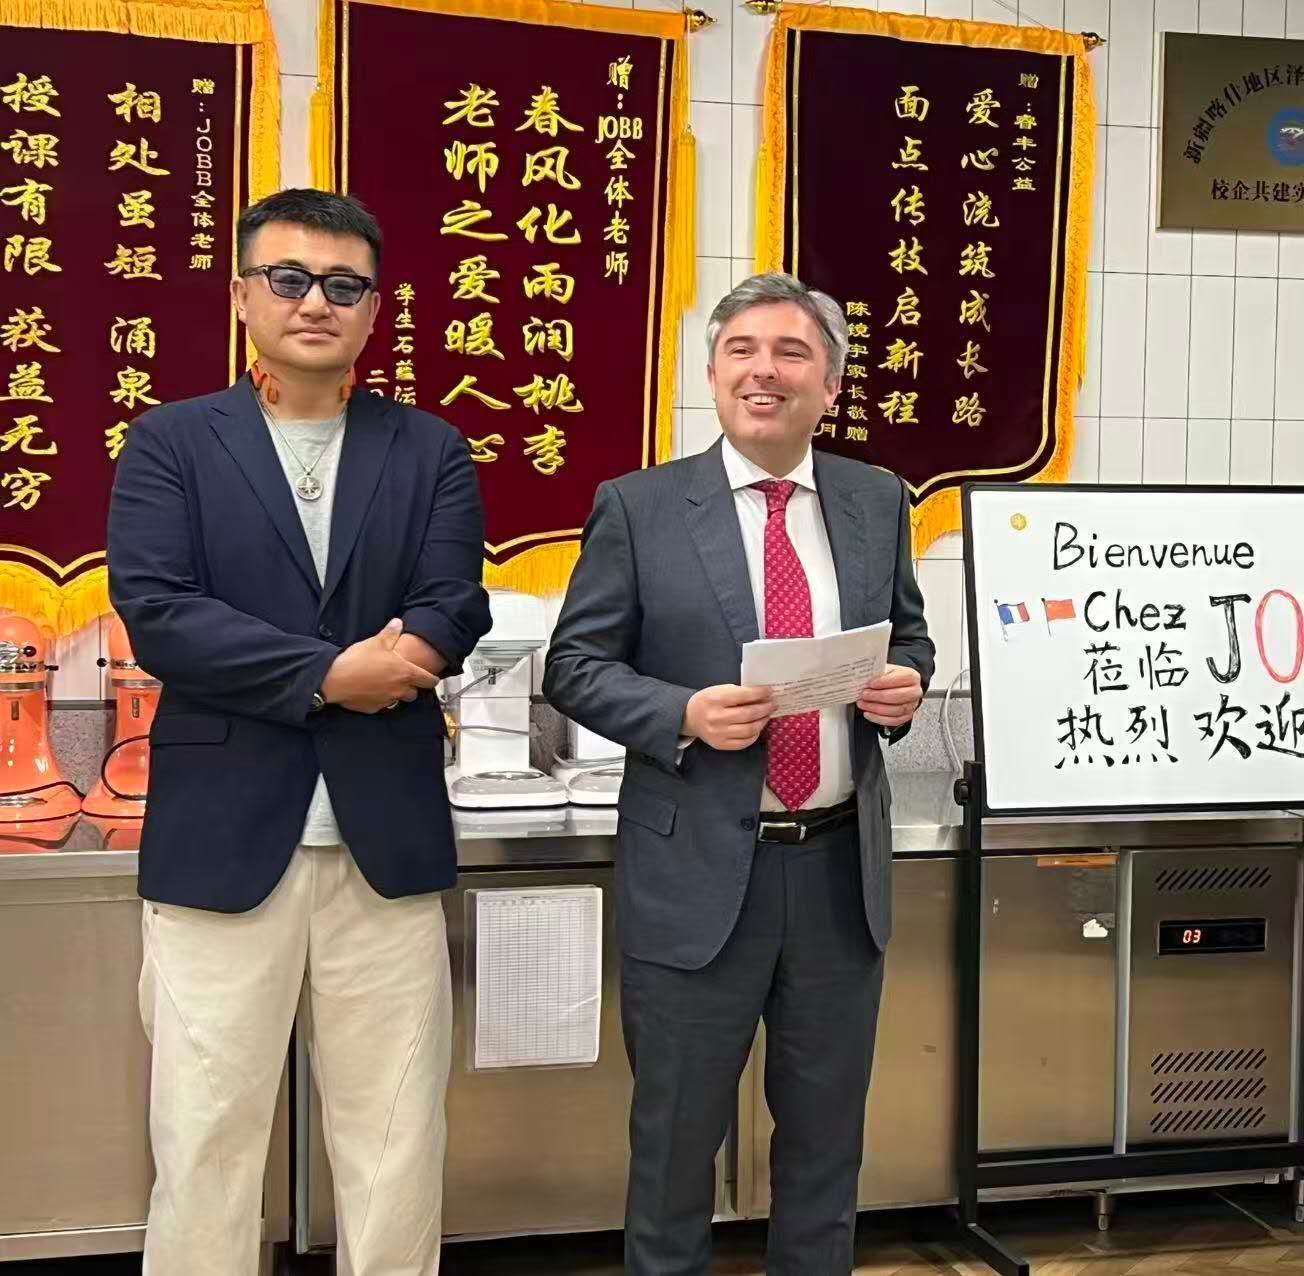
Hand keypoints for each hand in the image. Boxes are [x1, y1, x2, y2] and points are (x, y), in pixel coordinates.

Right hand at [320, 619, 438, 713]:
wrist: (336, 680)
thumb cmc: (358, 661)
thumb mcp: (376, 642)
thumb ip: (390, 633)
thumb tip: (398, 622)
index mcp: (405, 673)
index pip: (428, 680)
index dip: (433, 679)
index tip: (433, 678)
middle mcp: (399, 689)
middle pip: (414, 693)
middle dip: (412, 687)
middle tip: (405, 679)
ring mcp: (387, 700)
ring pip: (399, 700)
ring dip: (397, 694)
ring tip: (388, 684)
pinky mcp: (374, 708)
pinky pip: (382, 705)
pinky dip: (380, 699)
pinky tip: (372, 691)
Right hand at [682, 684, 774, 750]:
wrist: (690, 718)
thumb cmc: (708, 701)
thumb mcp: (718, 690)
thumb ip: (738, 692)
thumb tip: (762, 695)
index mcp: (715, 700)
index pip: (743, 696)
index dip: (760, 693)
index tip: (769, 691)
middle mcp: (716, 718)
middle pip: (748, 714)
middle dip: (765, 708)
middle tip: (773, 704)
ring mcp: (718, 733)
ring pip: (749, 730)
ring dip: (762, 721)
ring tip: (767, 715)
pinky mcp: (720, 745)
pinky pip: (744, 742)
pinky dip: (754, 735)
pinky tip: (757, 727)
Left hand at [856, 663, 922, 728]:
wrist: (898, 687)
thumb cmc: (891, 678)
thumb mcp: (886, 670)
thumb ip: (878, 673)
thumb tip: (864, 677)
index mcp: (912, 677)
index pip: (899, 679)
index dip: (883, 682)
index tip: (870, 684)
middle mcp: (915, 692)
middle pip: (897, 696)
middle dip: (878, 696)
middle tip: (864, 695)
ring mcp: (912, 706)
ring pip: (895, 710)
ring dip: (875, 708)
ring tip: (863, 704)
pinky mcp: (906, 717)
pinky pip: (893, 721)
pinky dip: (878, 718)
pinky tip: (868, 713)